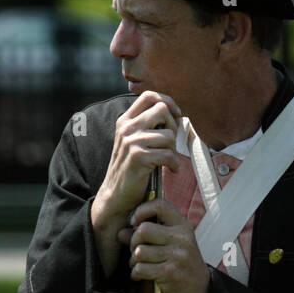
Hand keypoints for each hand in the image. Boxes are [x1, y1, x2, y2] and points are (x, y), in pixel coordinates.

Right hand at [91, 91, 181, 274]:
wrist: (116, 196)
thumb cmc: (131, 170)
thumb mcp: (135, 142)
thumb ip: (148, 127)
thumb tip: (173, 113)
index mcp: (125, 120)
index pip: (150, 96)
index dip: (168, 102)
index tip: (176, 116)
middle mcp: (127, 127)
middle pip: (162, 110)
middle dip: (174, 126)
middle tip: (172, 143)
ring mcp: (131, 141)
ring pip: (169, 135)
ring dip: (174, 150)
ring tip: (169, 161)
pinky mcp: (138, 157)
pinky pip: (168, 154)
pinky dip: (174, 165)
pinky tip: (172, 171)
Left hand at [126, 197, 209, 292]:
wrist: (200, 289)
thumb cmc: (183, 264)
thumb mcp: (172, 244)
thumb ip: (148, 236)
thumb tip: (121, 232)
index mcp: (183, 226)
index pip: (159, 205)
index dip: (141, 210)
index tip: (134, 222)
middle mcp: (181, 238)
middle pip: (144, 229)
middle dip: (134, 241)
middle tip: (136, 250)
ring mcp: (177, 255)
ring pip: (139, 251)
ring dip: (134, 260)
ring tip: (139, 264)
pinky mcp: (169, 272)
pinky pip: (141, 269)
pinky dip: (136, 274)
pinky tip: (141, 276)